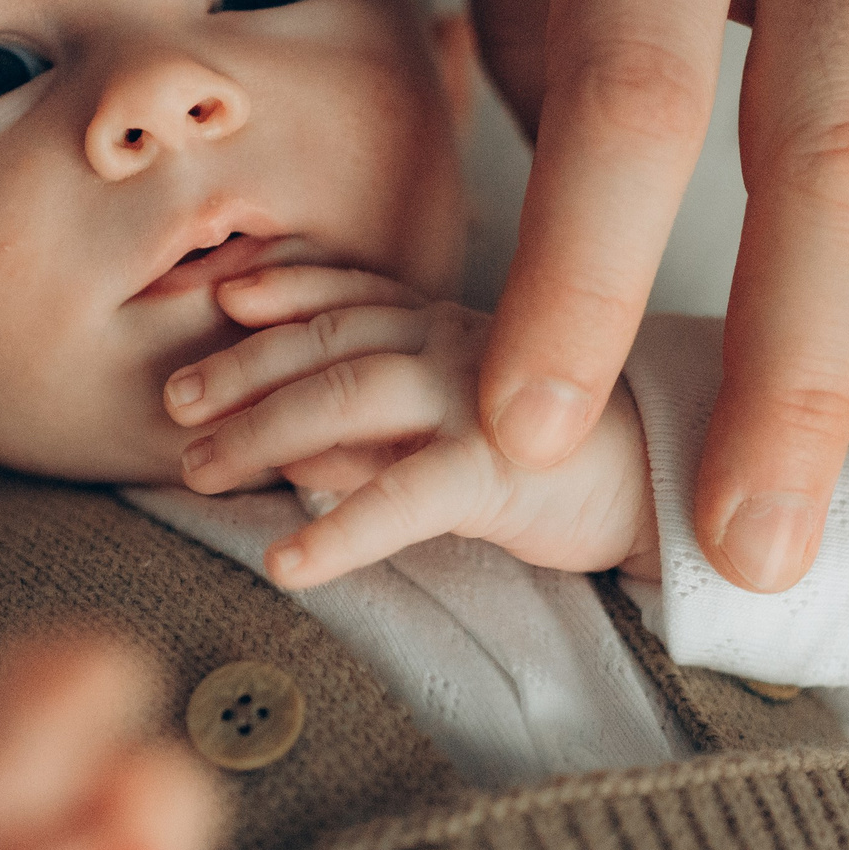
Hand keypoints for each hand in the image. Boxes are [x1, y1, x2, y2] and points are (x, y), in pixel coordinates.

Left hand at [162, 265, 657, 587]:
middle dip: (243, 365)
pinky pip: (405, 497)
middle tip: (173, 401)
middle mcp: (457, 346)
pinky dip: (337, 529)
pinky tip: (285, 563)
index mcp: (446, 327)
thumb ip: (379, 430)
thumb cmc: (564, 458)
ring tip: (198, 469)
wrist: (675, 492)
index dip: (282, 286)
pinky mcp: (501, 469)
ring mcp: (480, 399)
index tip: (221, 292)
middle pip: (331, 338)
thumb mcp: (456, 429)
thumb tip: (286, 447)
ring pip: (350, 395)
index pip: (350, 292)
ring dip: (263, 429)